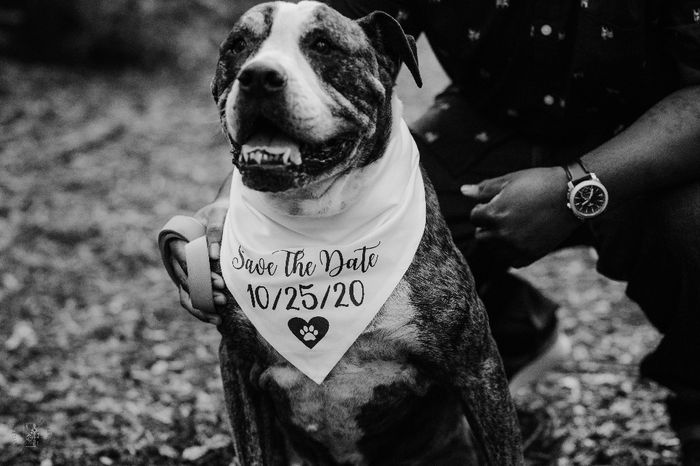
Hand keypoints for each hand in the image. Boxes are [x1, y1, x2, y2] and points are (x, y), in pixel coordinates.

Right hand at [168, 199, 228, 323]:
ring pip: (185, 295)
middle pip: (185, 280)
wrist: (223, 214)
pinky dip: (202, 310)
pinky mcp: (192, 280)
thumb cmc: (220, 211)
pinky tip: (218, 319)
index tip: (219, 282)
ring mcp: (182, 271)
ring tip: (219, 316)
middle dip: (203, 292)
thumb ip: (215, 229)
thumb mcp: (218, 213)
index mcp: (177, 240)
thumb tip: (213, 255)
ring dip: (201, 306)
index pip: (183, 260)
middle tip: (223, 299)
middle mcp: (175, 258)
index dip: (199, 273)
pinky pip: (192, 299)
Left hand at [461, 167, 580, 267]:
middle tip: (504, 215)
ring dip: (498, 240)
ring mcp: (516, 247)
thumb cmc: (540, 182)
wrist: (572, 196)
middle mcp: (502, 234)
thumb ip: (484, 188)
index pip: (474, 217)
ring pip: (494, 250)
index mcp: (494, 214)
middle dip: (488, 226)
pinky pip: (511, 261)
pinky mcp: (530, 255)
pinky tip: (521, 238)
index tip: (496, 202)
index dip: (483, 208)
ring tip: (513, 226)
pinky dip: (512, 252)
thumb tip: (462, 190)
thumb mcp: (509, 180)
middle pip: (481, 236)